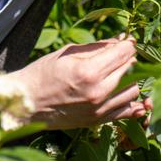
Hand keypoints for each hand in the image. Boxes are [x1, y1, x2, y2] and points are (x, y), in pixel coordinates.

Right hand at [9, 34, 144, 129]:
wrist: (26, 103)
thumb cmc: (43, 73)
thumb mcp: (68, 52)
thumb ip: (98, 46)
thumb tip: (121, 39)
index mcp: (89, 71)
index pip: (123, 53)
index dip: (128, 44)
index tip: (128, 40)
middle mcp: (98, 92)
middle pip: (131, 70)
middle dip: (129, 58)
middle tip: (122, 53)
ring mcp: (99, 110)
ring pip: (133, 90)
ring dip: (132, 78)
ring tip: (120, 71)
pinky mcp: (97, 121)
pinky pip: (127, 112)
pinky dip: (132, 101)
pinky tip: (127, 91)